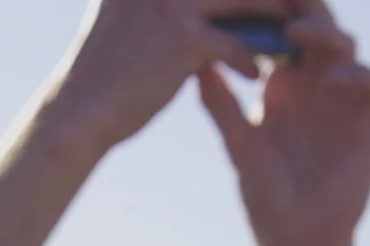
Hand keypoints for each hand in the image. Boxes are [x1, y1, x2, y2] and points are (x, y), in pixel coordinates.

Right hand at [41, 0, 286, 152]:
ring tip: (286, 34)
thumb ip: (156, 0)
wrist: (81, 110)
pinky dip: (249, 60)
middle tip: (288, 6)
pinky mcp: (185, 39)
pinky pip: (235, 44)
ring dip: (271, 16)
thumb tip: (209, 5)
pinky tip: (254, 75)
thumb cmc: (105, 69)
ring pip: (243, 1)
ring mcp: (173, 4)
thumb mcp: (126, 14)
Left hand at [197, 0, 369, 245]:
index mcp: (283, 84)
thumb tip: (194, 61)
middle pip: (316, 26)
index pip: (281, 30)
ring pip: (345, 45)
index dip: (270, 10)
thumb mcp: (237, 143)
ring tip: (297, 31)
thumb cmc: (265, 194)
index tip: (243, 1)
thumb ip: (220, 103)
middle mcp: (316, 84)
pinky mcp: (368, 123)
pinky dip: (356, 74)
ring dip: (325, 32)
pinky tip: (331, 79)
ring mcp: (344, 100)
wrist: (294, 239)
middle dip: (300, 5)